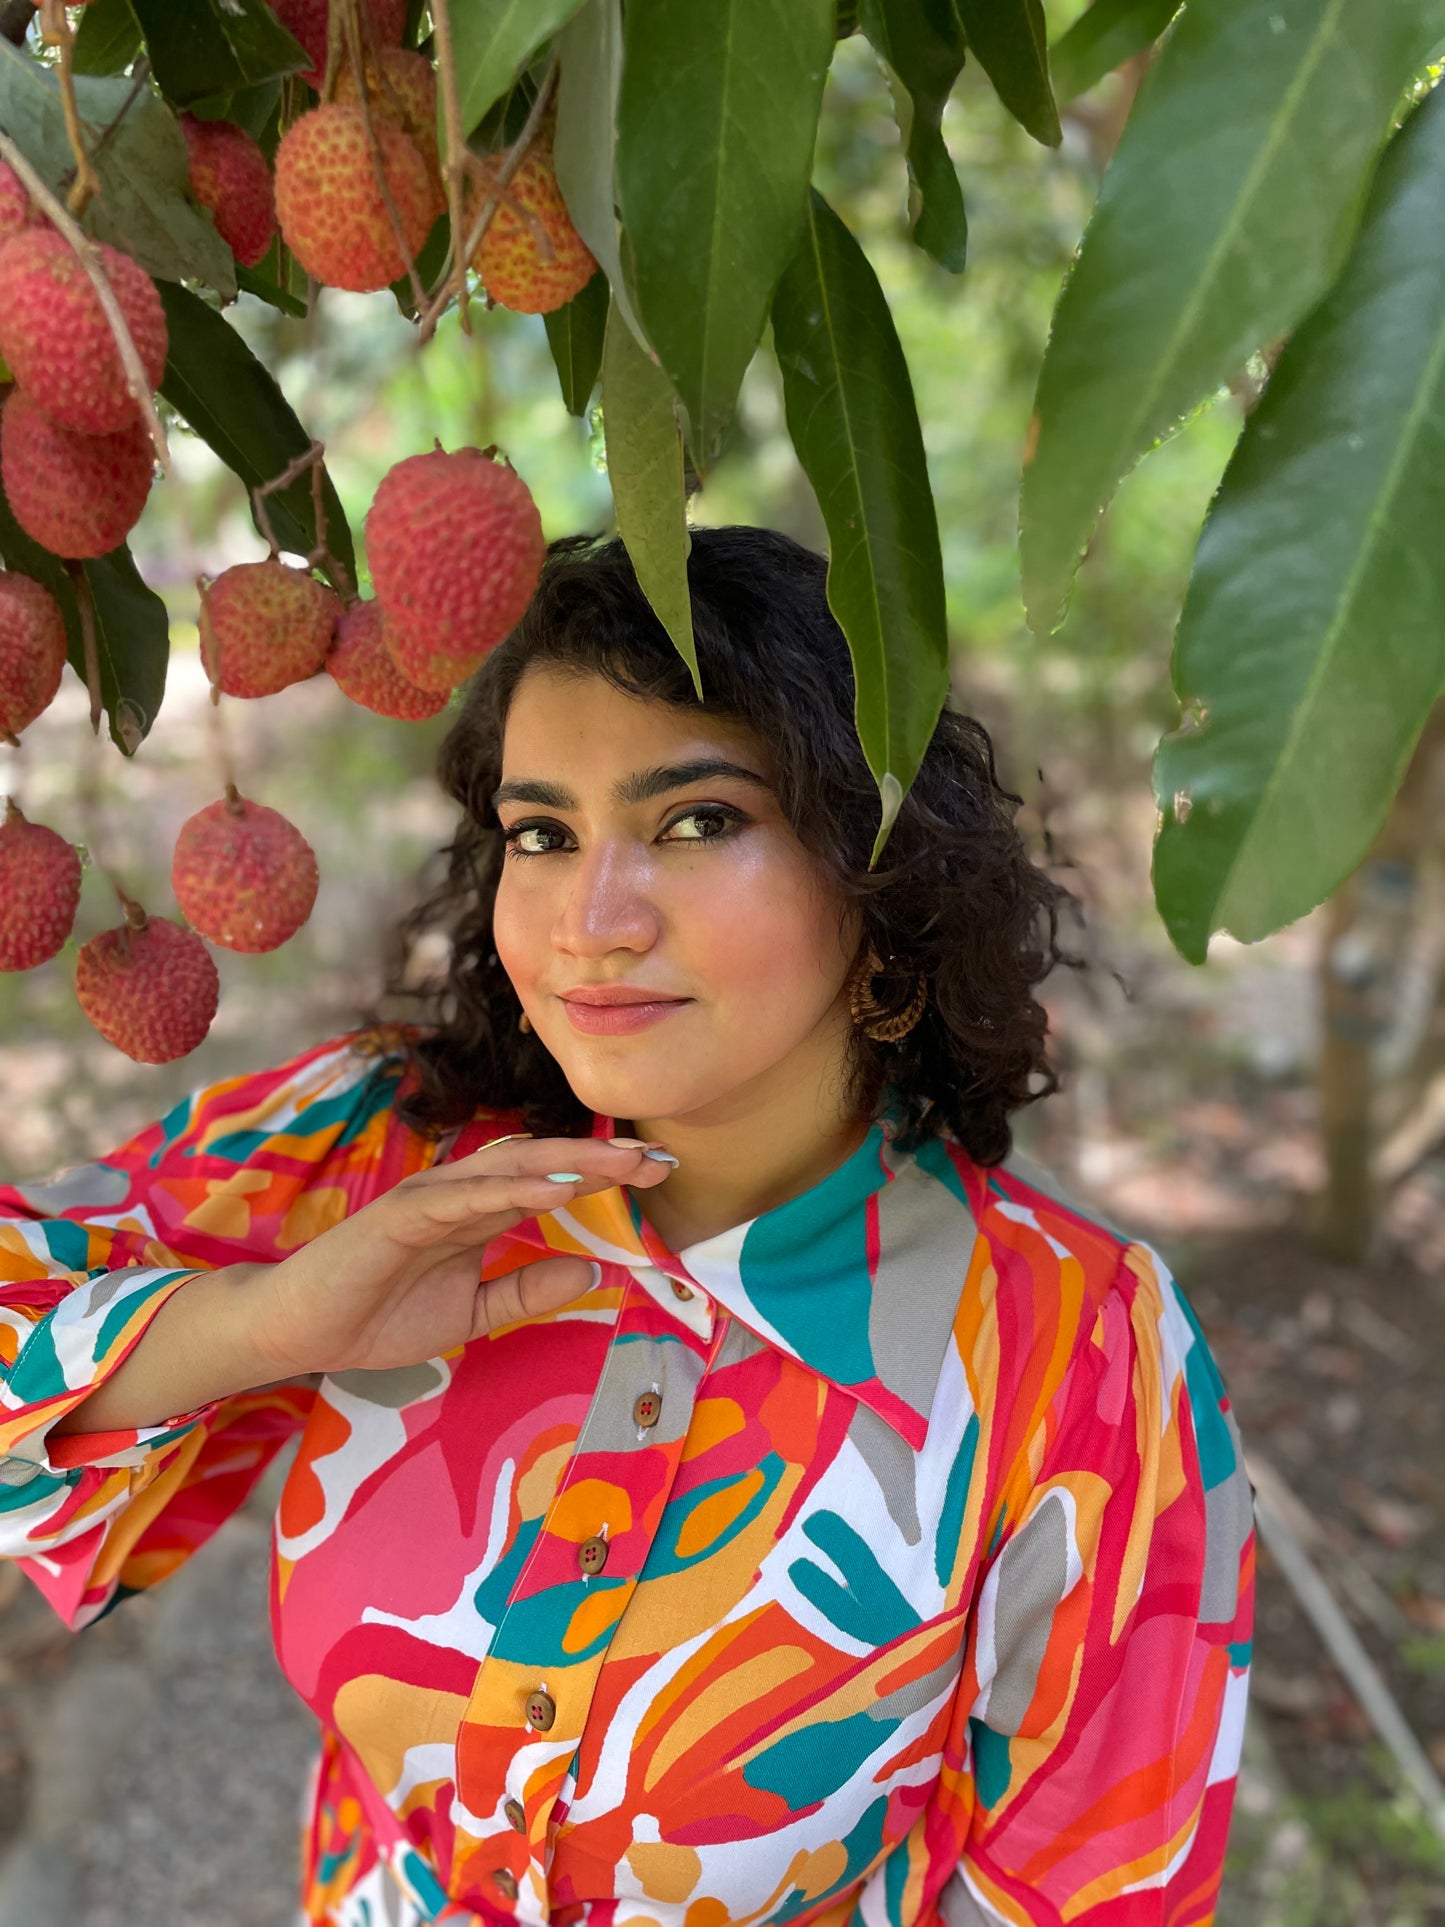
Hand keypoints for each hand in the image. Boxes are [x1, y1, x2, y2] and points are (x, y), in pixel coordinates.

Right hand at [249, 1135, 673, 1376]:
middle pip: (546, 1163)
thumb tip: (592, 1273)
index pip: (555, 1182)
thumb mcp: (471, 1315)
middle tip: (661, 1158)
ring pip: (513, 1168)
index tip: (661, 1172)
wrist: (300, 1331)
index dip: (607, 1173)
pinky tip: (557, 1187)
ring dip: (571, 1161)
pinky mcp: (403, 1213)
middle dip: (605, 1158)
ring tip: (624, 1161)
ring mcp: (433, 1197)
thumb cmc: (377, 1318)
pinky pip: (468, 1197)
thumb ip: (527, 1290)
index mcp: (481, 1213)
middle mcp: (463, 1193)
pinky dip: (514, 1187)